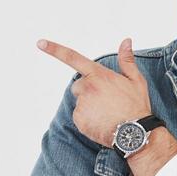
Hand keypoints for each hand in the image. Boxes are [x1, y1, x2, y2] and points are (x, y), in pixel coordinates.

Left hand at [36, 37, 152, 147]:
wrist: (134, 134)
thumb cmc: (136, 106)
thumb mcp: (136, 80)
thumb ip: (127, 60)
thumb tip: (126, 41)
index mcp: (98, 74)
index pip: (73, 58)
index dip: (55, 49)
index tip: (40, 43)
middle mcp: (87, 87)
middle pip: (78, 86)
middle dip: (88, 91)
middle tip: (106, 101)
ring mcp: (81, 104)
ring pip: (80, 102)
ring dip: (89, 106)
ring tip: (107, 113)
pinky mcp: (78, 119)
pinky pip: (79, 117)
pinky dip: (88, 120)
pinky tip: (102, 122)